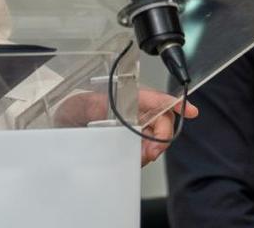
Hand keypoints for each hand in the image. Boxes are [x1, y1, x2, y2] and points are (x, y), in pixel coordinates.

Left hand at [54, 89, 198, 166]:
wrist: (63, 123)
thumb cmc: (72, 109)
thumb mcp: (81, 107)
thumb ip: (97, 109)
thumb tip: (115, 118)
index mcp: (125, 96)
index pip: (154, 97)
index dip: (173, 103)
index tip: (190, 111)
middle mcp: (134, 109)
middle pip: (162, 120)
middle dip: (162, 136)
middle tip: (150, 152)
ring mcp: (135, 125)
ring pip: (156, 137)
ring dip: (152, 148)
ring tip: (139, 155)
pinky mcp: (132, 139)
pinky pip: (146, 148)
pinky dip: (144, 155)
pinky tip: (136, 156)